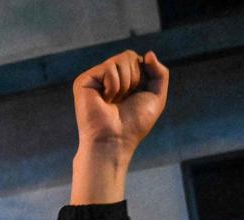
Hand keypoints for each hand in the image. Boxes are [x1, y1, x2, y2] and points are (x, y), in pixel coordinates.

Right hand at [71, 50, 168, 204]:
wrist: (115, 141)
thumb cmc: (134, 124)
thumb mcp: (156, 97)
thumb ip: (160, 73)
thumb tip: (149, 54)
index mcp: (121, 80)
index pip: (137, 59)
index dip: (142, 77)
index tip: (134, 97)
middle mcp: (106, 77)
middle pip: (129, 56)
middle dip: (134, 79)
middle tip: (123, 101)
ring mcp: (94, 78)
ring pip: (120, 60)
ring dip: (125, 85)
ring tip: (113, 102)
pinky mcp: (84, 81)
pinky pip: (109, 68)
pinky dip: (113, 87)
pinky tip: (105, 101)